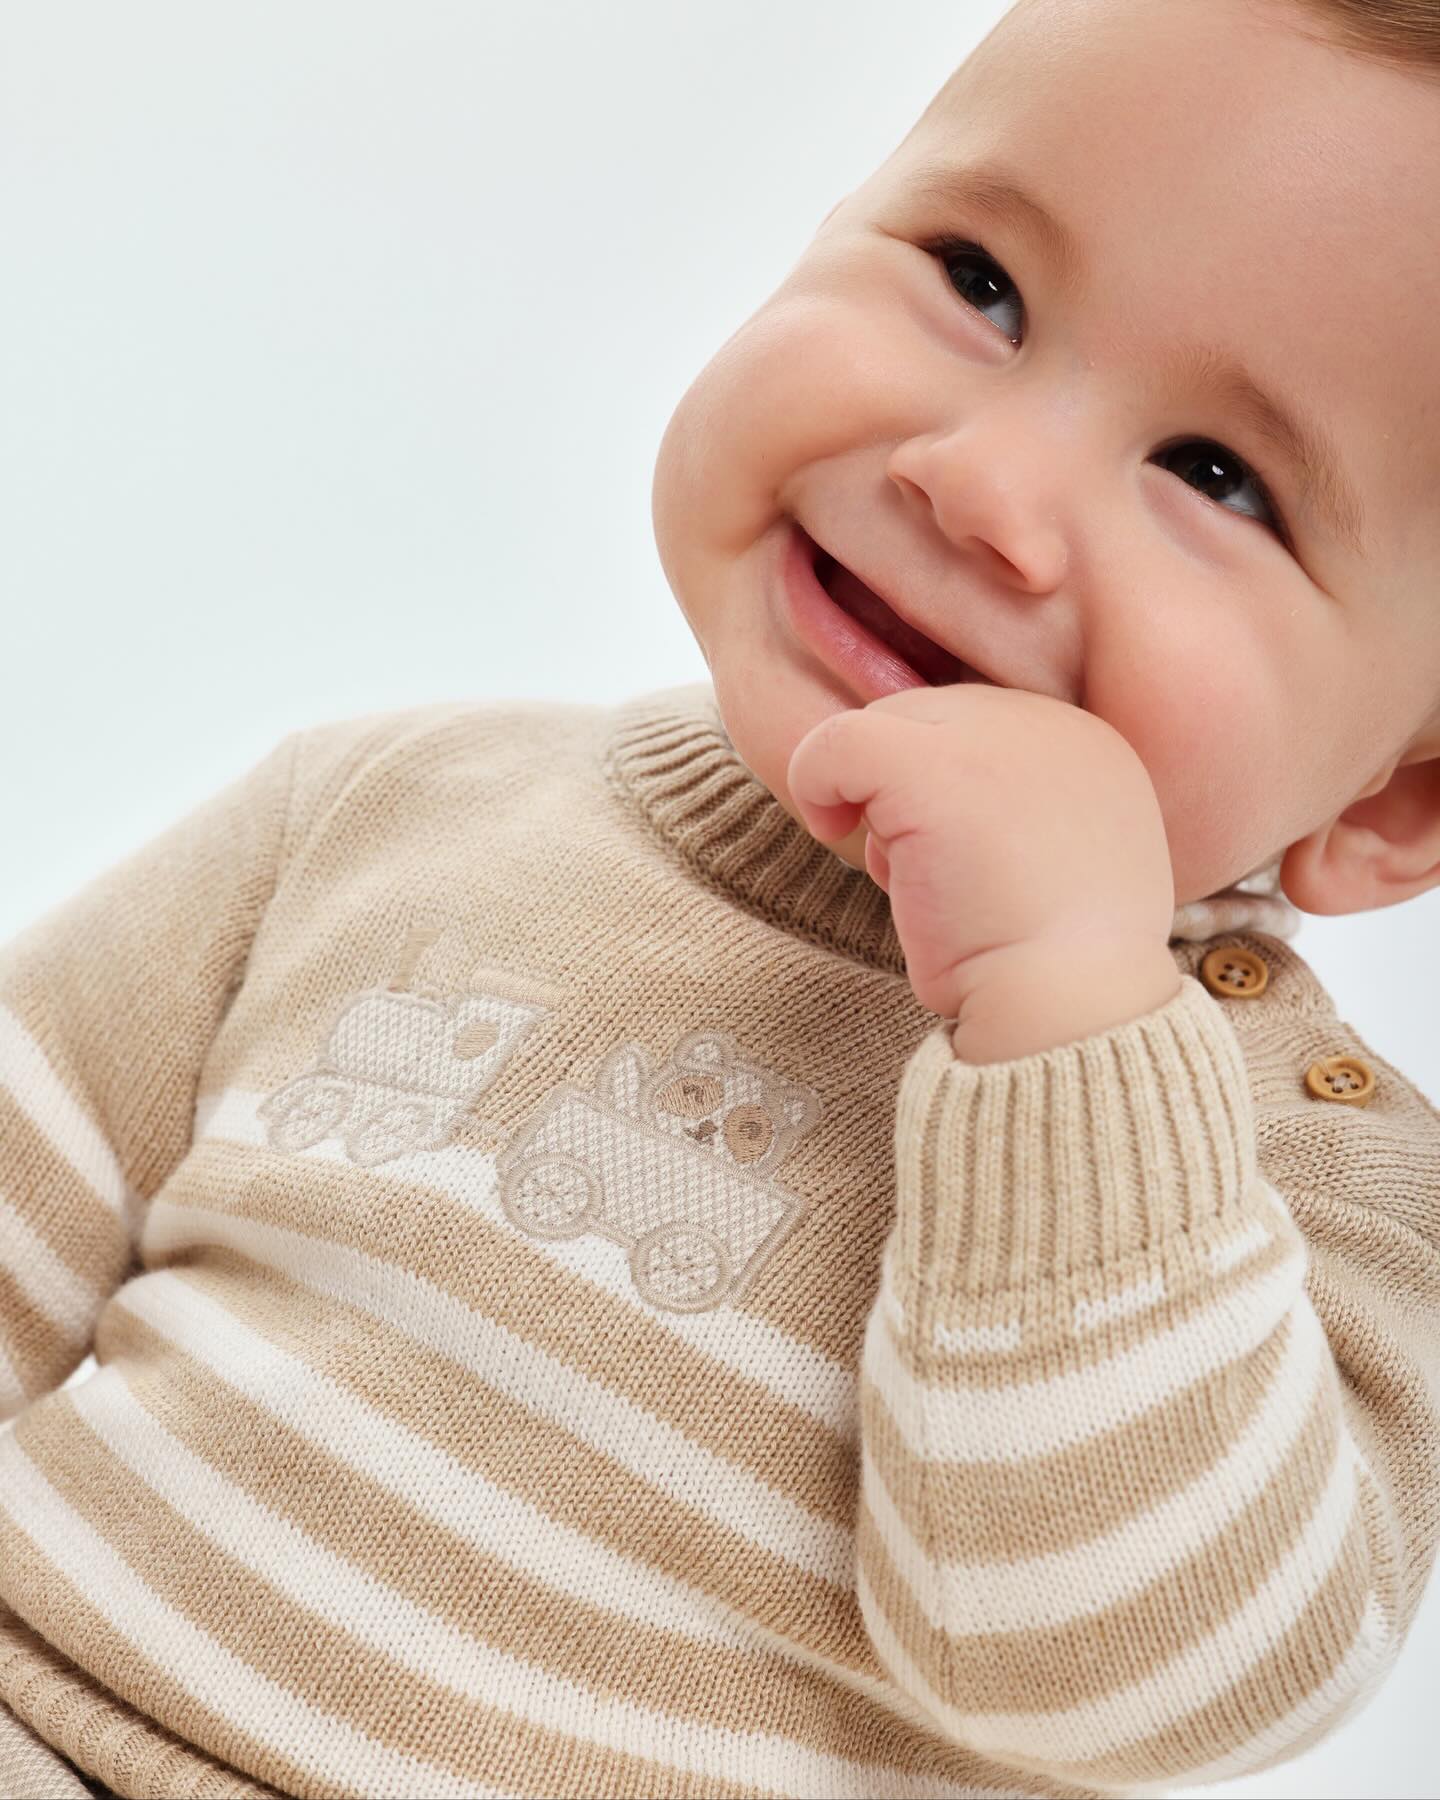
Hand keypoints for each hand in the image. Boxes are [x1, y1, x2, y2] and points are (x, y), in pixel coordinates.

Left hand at [786, 686, 1181, 1051]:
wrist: (1067, 1005)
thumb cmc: (1051, 970)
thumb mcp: (1051, 874)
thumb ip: (1010, 822)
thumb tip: (925, 813)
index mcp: (1091, 748)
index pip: (981, 733)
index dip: (944, 796)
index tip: (956, 867)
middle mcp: (1053, 724)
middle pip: (930, 720)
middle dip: (905, 796)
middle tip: (923, 877)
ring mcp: (995, 737)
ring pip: (886, 727)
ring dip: (879, 806)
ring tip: (919, 881)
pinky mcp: (933, 768)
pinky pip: (838, 743)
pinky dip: (816, 782)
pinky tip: (830, 830)